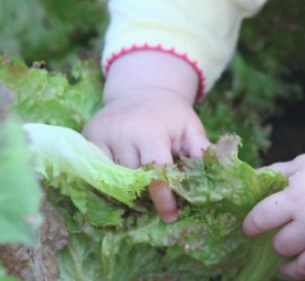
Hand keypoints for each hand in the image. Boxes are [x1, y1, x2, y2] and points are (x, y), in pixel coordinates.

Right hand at [82, 51, 209, 221]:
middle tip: (158, 202)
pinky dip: (110, 178)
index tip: (171, 216)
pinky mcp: (88, 136)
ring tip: (141, 188)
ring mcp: (101, 134)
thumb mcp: (190, 126)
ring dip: (128, 187)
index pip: (155, 171)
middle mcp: (122, 132)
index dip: (163, 197)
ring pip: (114, 177)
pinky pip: (98, 169)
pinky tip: (123, 178)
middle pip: (133, 178)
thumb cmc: (169, 113)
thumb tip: (216, 172)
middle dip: (147, 193)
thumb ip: (200, 149)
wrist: (140, 89)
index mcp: (150, 130)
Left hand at [242, 143, 304, 279]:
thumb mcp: (300, 164)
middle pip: (281, 246)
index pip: (261, 218)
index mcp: (296, 198)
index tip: (250, 229)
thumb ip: (273, 173)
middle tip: (279, 242)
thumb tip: (247, 179)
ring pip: (304, 268)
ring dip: (293, 269)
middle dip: (276, 245)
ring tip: (289, 265)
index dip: (251, 225)